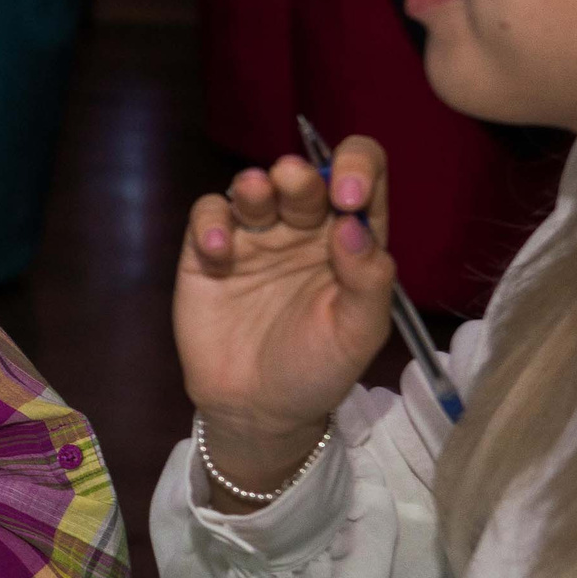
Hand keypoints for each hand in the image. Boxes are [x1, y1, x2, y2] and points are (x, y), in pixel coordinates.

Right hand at [173, 138, 394, 482]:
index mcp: (349, 238)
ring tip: (258, 198)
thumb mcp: (359, 335)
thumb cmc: (317, 370)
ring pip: (254, 186)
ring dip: (257, 185)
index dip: (357, 168)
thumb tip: (353, 225)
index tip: (348, 198)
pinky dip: (211, 222)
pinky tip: (219, 251)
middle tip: (298, 188)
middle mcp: (302, 228)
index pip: (361, 176)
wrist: (256, 409)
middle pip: (304, 175)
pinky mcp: (207, 251)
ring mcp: (253, 237)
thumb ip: (369, 281)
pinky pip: (207, 215)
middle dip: (302, 175)